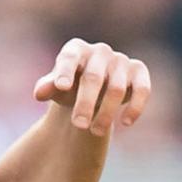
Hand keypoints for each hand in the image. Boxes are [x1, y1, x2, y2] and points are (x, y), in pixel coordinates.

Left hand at [33, 38, 151, 136]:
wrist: (93, 91)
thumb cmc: (70, 87)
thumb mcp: (56, 89)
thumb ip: (48, 88)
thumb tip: (39, 92)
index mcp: (76, 49)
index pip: (69, 57)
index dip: (65, 71)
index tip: (61, 88)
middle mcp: (100, 51)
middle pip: (93, 78)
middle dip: (85, 103)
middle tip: (79, 125)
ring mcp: (121, 60)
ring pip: (116, 88)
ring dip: (106, 112)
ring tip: (95, 132)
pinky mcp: (139, 71)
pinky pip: (142, 89)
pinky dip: (135, 106)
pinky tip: (125, 123)